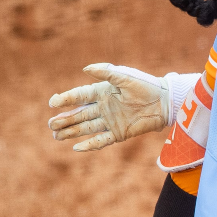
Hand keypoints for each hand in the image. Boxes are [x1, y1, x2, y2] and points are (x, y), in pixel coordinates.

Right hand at [48, 64, 170, 150]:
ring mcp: (110, 121)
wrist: (165, 102)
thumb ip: (106, 71)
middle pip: (79, 114)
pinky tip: (76, 147)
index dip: (65, 99)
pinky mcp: (119, 133)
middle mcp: (103, 107)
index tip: (52, 102)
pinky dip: (90, 144)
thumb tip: (85, 68)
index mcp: (103, 92)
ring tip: (55, 135)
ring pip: (86, 128)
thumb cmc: (146, 85)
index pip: (79, 96)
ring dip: (71, 132)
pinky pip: (101, 140)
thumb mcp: (125, 76)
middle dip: (64, 119)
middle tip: (51, 124)